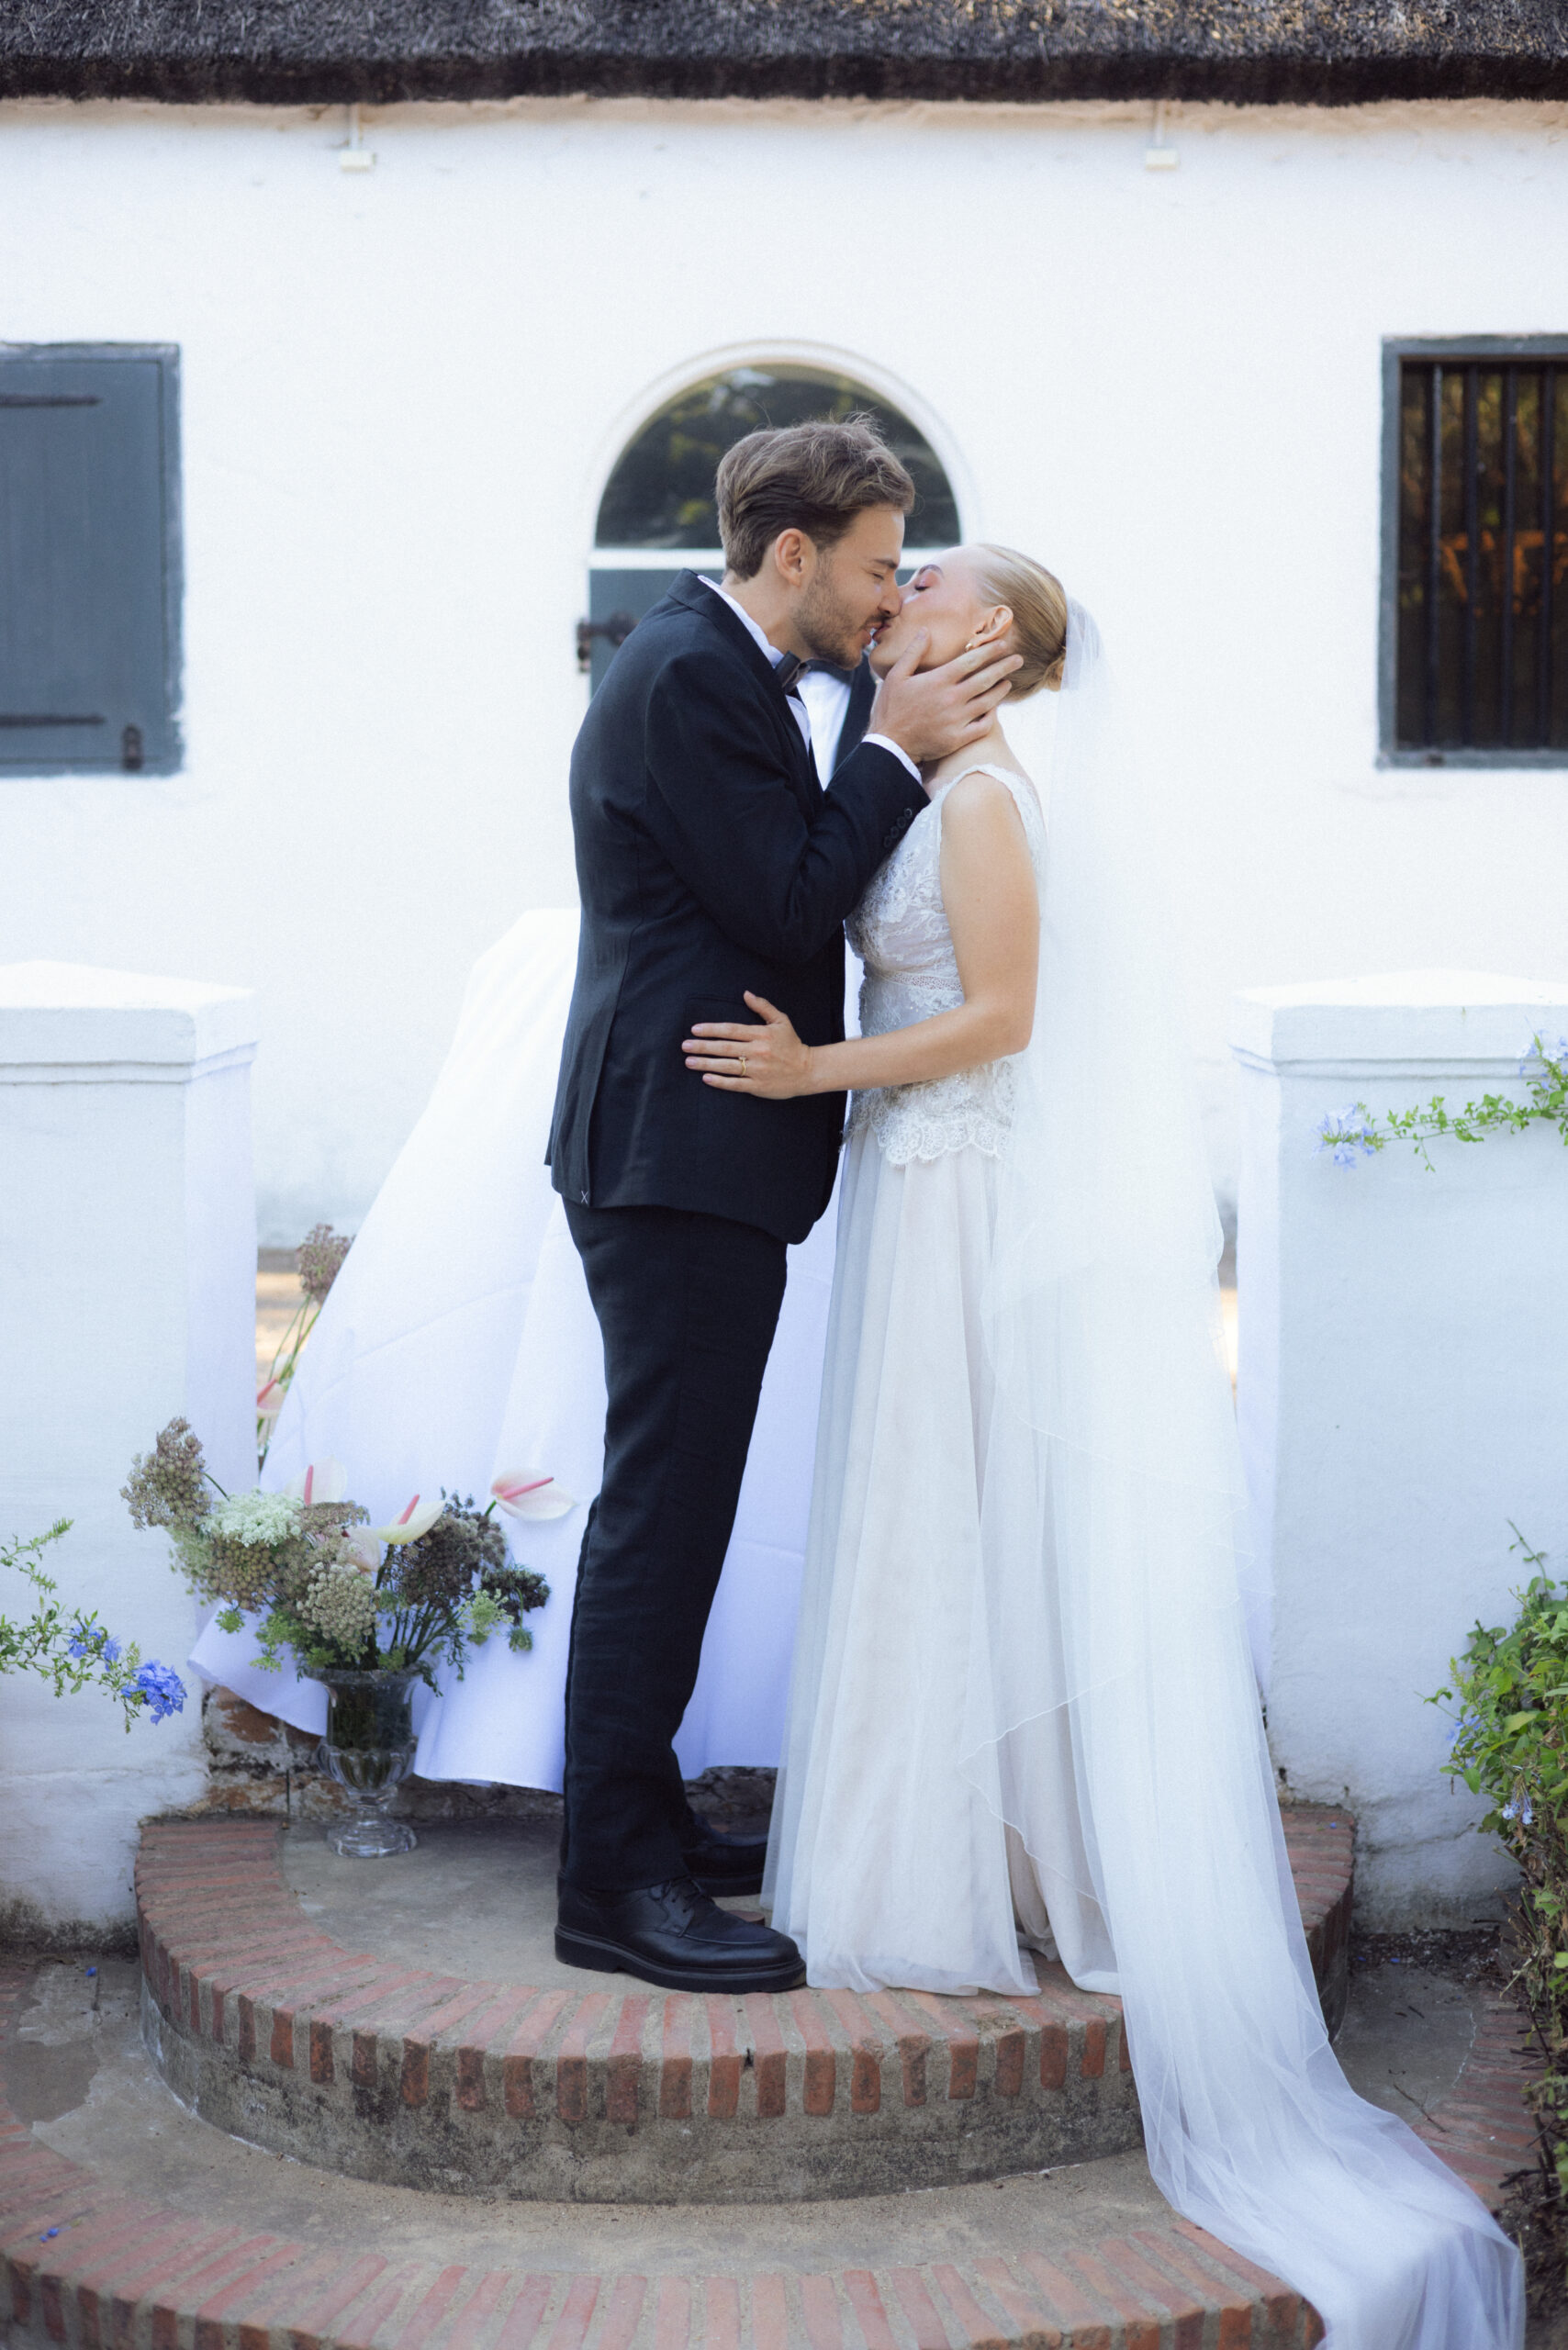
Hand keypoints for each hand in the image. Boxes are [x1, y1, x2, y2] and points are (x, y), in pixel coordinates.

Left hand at [683, 993, 815, 1099]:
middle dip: (703, 1046)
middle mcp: (758, 1051)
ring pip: (727, 1066)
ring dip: (706, 1064)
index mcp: (761, 1034)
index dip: (711, 1029)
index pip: (731, 1030)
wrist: (808, 1070)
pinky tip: (706, 1078)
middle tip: (685, 1046)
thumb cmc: (792, 1045)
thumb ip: (763, 1007)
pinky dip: (720, 1082)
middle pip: (725, 1048)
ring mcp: (757, 1070)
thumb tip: (746, 993)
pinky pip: (735, 1084)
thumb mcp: (781, 1021)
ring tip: (689, 1062)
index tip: (695, 1030)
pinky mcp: (758, 1086)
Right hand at [869, 634, 1024, 766]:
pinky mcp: (958, 739)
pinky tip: (994, 709)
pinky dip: (992, 716)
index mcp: (938, 680)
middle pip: (985, 679)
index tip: (1003, 644)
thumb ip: (913, 653)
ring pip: (988, 702)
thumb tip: (926, 631)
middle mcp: (951, 698)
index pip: (971, 661)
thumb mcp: (896, 676)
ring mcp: (957, 720)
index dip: (989, 651)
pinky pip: (983, 726)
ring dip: (1001, 690)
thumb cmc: (891, 709)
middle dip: (1004, 666)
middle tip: (1018, 659)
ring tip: (1008, 682)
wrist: (890, 745)